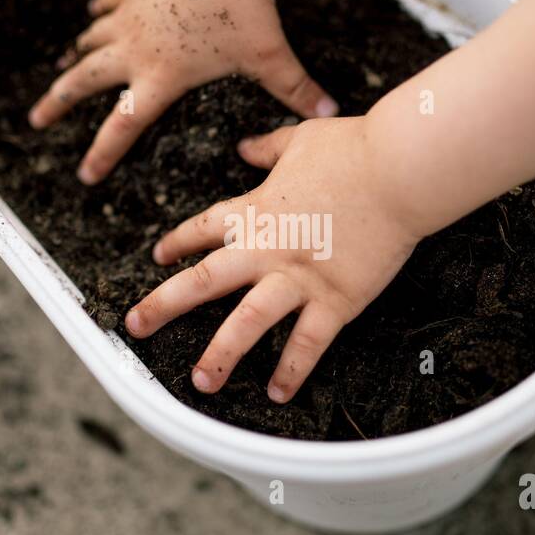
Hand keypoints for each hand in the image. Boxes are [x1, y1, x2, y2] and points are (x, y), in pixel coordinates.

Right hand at [27, 0, 337, 183]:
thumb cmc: (243, 1)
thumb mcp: (269, 53)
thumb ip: (296, 89)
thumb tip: (330, 114)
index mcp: (161, 74)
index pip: (124, 124)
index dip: (103, 154)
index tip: (85, 177)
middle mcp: (135, 47)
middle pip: (84, 82)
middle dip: (58, 105)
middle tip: (36, 123)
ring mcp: (129, 14)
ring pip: (89, 42)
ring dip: (72, 61)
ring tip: (58, 74)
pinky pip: (107, 5)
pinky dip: (97, 16)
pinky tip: (90, 20)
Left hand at [124, 116, 419, 401]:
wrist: (398, 171)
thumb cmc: (353, 149)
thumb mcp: (300, 140)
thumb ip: (267, 149)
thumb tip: (244, 148)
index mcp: (255, 210)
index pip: (202, 230)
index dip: (176, 243)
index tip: (159, 257)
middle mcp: (266, 249)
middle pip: (203, 282)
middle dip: (163, 305)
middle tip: (135, 327)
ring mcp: (299, 279)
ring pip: (248, 323)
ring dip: (220, 354)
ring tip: (201, 382)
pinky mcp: (335, 300)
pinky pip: (307, 343)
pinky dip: (292, 370)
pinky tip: (279, 394)